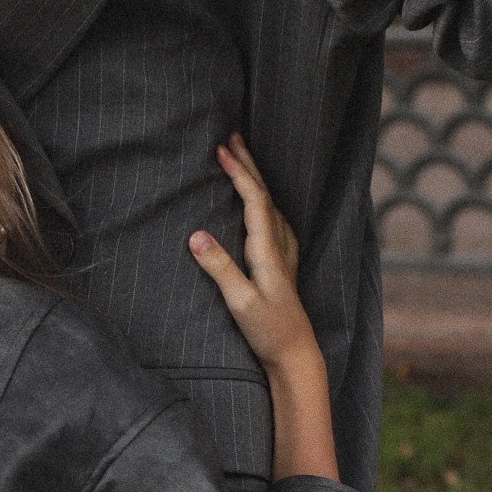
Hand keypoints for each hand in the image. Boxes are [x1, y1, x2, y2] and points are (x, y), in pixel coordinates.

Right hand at [188, 135, 317, 373]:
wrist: (296, 354)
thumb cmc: (268, 331)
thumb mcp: (239, 302)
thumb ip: (219, 268)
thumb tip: (195, 235)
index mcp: (269, 251)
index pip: (255, 200)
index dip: (239, 172)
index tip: (222, 150)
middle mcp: (281, 247)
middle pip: (266, 195)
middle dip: (249, 165)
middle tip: (232, 137)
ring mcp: (285, 254)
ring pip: (272, 205)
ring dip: (256, 180)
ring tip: (241, 160)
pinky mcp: (284, 264)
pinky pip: (274, 219)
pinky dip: (263, 200)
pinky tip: (261, 203)